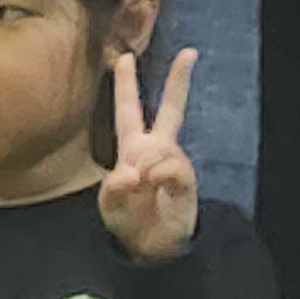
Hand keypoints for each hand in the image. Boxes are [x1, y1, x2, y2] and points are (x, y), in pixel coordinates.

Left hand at [99, 49, 200, 261]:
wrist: (152, 245)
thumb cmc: (127, 220)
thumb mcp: (109, 206)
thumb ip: (113, 188)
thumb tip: (132, 171)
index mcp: (132, 149)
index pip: (128, 111)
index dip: (125, 85)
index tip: (126, 57)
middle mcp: (156, 149)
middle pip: (172, 109)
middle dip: (179, 81)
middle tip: (190, 53)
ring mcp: (174, 161)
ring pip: (161, 149)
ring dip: (147, 170)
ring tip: (145, 191)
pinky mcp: (186, 177)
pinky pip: (170, 168)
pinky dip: (159, 179)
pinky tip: (158, 190)